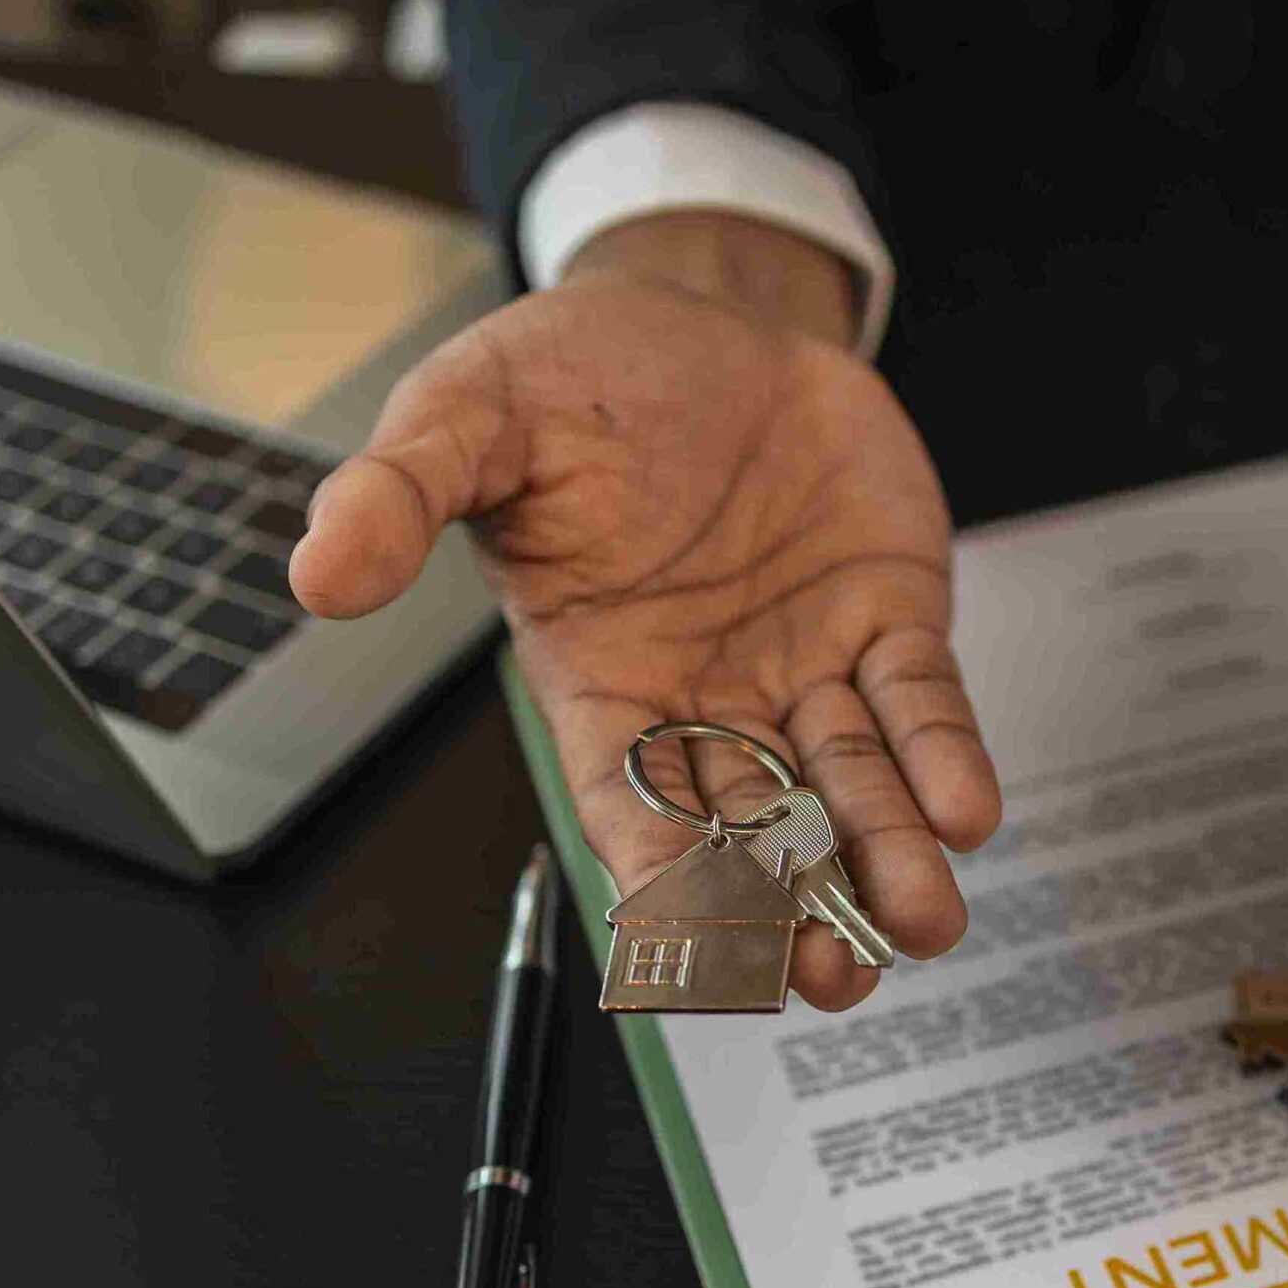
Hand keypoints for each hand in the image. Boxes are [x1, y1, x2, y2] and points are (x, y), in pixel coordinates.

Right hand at [288, 212, 998, 1009]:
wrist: (698, 311)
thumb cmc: (575, 377)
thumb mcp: (469, 416)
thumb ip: (398, 495)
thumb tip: (319, 576)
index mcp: (601, 684)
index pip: (627, 804)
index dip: (660, 875)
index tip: (694, 944)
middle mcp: (709, 697)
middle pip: (752, 829)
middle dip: (792, 907)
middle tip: (827, 976)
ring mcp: (804, 665)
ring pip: (851, 787)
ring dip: (888, 856)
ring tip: (922, 926)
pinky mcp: (886, 615)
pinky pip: (920, 699)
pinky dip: (943, 756)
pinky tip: (967, 812)